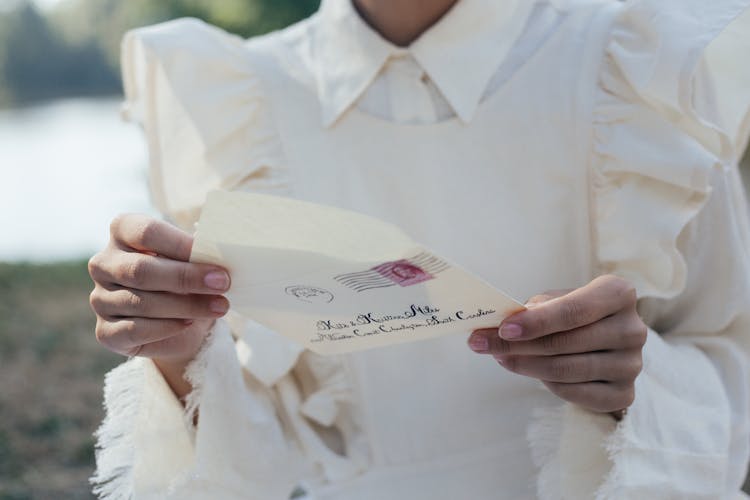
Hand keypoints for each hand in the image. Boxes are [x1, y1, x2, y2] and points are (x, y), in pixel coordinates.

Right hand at [88, 214, 230, 363]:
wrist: (182, 322)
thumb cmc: (188, 279)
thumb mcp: (195, 259)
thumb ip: (199, 251)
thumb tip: (214, 249)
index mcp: (122, 232)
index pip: (146, 232)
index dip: (180, 245)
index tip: (213, 258)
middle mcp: (104, 263)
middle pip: (141, 270)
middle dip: (186, 278)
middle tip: (222, 283)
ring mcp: (100, 298)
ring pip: (142, 302)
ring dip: (186, 306)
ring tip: (218, 306)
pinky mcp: (105, 331)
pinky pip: (135, 330)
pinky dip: (167, 327)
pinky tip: (189, 323)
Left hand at [467, 275, 646, 415]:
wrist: (605, 340)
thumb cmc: (574, 314)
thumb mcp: (556, 300)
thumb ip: (534, 309)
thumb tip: (499, 324)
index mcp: (619, 293)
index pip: (574, 311)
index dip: (537, 322)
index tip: (503, 329)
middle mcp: (633, 329)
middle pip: (566, 342)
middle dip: (517, 345)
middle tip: (481, 344)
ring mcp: (632, 364)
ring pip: (567, 369)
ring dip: (525, 365)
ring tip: (500, 356)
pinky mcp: (625, 393)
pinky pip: (575, 392)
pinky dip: (547, 384)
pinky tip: (529, 371)